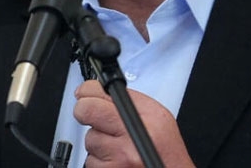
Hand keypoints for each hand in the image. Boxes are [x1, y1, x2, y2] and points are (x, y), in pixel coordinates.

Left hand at [74, 80, 194, 167]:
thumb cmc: (165, 150)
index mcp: (143, 116)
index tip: (85, 94)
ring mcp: (119, 156)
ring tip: (117, 145)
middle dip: (85, 111)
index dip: (88, 92)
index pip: (98, 93)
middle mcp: (131, 136)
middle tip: (92, 115)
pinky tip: (115, 160)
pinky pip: (90, 161)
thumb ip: (129, 101)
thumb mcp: (157, 116)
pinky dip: (99, 161)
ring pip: (89, 139)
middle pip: (86, 111)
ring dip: (98, 142)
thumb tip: (99, 90)